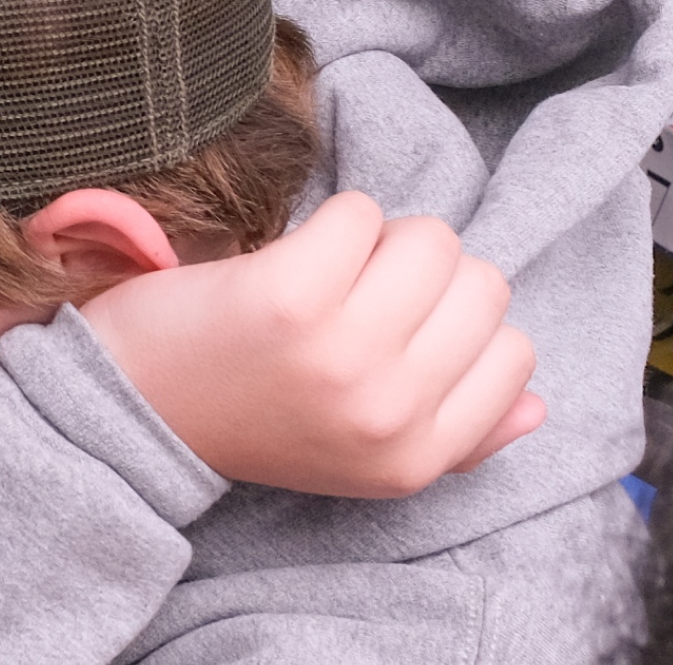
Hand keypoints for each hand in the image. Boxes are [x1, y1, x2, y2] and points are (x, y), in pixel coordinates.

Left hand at [80, 191, 545, 498]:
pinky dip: (332, 220)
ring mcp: (344, 354)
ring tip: (328, 276)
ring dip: (382, 240)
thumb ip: (461, 435)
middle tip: (360, 295)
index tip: (401, 331)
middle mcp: (389, 414)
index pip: (514, 354)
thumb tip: (539, 404)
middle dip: (427, 274)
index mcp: (417, 459)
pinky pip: (361, 212)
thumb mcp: (364, 456)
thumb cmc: (255, 414)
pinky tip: (292, 258)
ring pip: (431, 240)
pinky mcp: (292, 295)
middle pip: (481, 284)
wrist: (133, 407)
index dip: (460, 324)